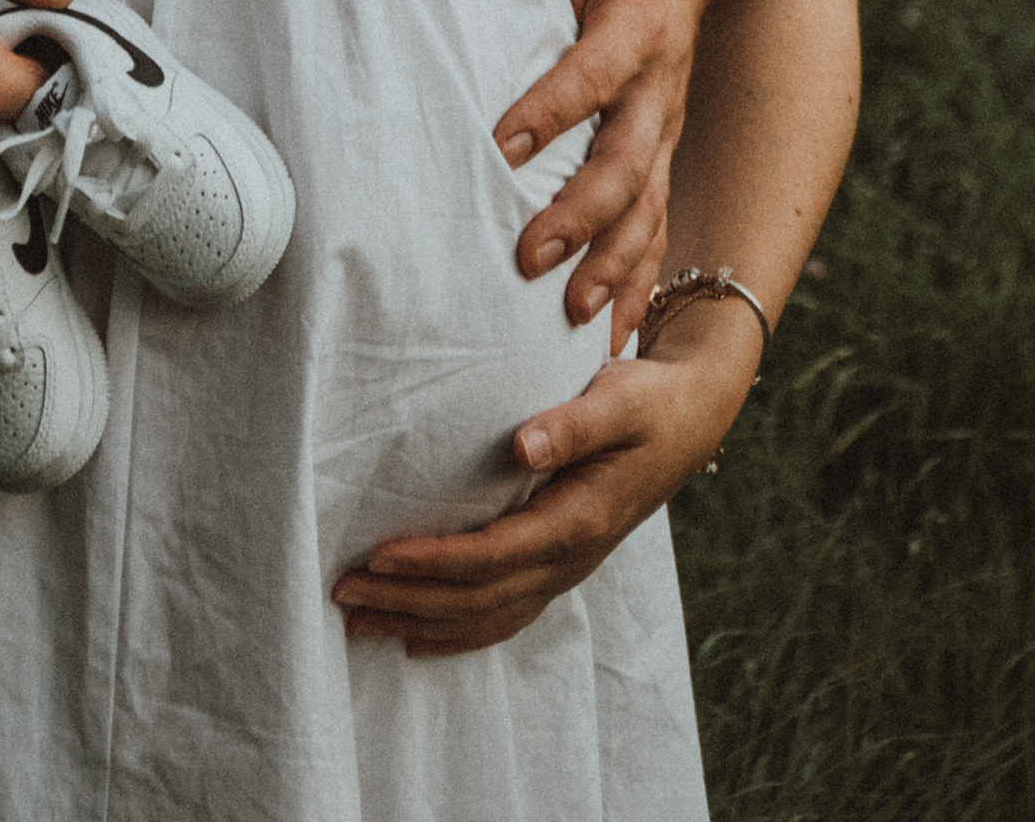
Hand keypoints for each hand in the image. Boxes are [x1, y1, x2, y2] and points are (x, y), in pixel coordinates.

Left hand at [334, 301, 758, 656]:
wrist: (692, 417)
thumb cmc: (650, 401)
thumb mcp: (619, 399)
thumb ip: (572, 424)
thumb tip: (522, 444)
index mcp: (579, 522)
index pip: (492, 557)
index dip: (433, 562)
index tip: (377, 556)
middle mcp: (569, 558)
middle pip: (478, 599)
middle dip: (407, 600)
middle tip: (342, 591)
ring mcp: (565, 569)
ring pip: (485, 616)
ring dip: (419, 620)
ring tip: (358, 621)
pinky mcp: (559, 564)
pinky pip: (503, 613)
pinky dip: (456, 631)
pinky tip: (416, 635)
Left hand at [492, 0, 715, 339]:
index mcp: (640, 27)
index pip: (593, 76)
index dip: (550, 110)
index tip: (499, 147)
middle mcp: (659, 91)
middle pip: (626, 163)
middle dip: (579, 213)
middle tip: (526, 253)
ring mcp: (665, 133)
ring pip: (646, 210)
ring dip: (612, 263)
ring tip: (571, 313)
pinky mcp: (662, 162)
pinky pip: (657, 231)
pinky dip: (641, 285)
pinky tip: (615, 335)